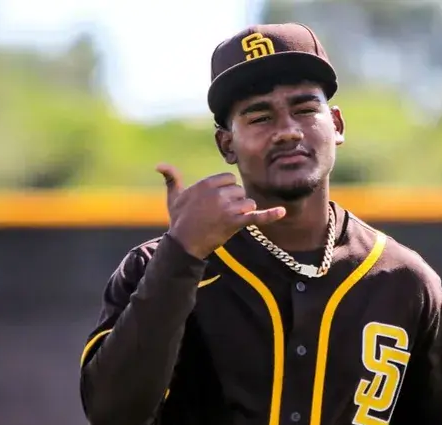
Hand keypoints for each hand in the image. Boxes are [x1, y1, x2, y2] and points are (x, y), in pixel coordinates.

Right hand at [156, 164, 285, 259]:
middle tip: (219, 215)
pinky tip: (282, 212)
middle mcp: (218, 193)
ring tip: (226, 222)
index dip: (226, 191)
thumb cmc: (179, 221)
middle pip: (239, 191)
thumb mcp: (174, 197)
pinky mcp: (235, 222)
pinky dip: (270, 214)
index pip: (229, 179)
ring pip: (247, 202)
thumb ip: (171, 178)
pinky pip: (256, 216)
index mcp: (207, 183)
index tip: (216, 202)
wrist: (183, 244)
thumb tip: (159, 164)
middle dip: (234, 202)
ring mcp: (227, 207)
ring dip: (241, 212)